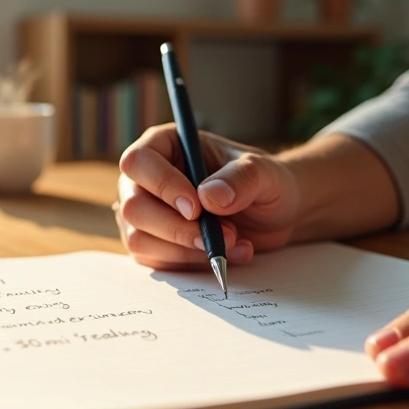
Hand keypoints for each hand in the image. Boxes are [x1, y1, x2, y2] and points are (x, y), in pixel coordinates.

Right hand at [114, 125, 299, 269]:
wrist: (274, 214)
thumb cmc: (264, 182)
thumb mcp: (264, 172)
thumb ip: (240, 178)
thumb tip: (208, 197)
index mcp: (165, 145)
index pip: (138, 162)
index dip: (161, 185)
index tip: (196, 208)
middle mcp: (147, 179)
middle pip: (133, 207)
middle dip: (177, 228)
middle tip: (223, 234)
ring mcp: (147, 213)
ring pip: (139, 239)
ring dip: (186, 249)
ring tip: (232, 242)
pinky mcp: (154, 244)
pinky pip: (156, 261)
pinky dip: (192, 263)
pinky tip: (225, 253)